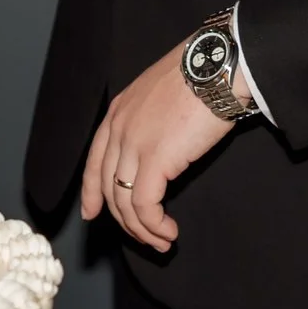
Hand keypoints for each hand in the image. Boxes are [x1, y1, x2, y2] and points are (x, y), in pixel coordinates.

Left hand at [80, 35, 232, 252]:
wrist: (217, 67)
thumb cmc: (201, 76)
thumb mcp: (162, 95)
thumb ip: (151, 120)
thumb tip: (160, 146)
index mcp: (118, 112)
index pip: (94, 160)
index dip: (90, 191)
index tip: (90, 214)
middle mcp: (119, 128)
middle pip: (107, 186)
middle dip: (123, 220)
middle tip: (144, 238)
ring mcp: (133, 144)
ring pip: (123, 201)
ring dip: (142, 229)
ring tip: (162, 241)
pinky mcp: (155, 159)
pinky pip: (145, 205)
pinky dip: (154, 225)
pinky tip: (169, 232)